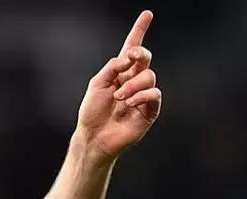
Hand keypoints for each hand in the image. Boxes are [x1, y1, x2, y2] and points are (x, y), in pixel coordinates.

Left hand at [76, 10, 161, 159]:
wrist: (93, 137)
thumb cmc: (92, 112)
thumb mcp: (97, 84)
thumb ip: (112, 68)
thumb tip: (128, 58)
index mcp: (120, 73)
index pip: (132, 49)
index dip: (139, 31)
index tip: (147, 14)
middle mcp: (133, 81)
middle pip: (145, 58)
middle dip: (140, 53)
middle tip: (130, 57)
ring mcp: (143, 95)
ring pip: (149, 77)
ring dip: (133, 85)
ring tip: (119, 97)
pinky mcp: (149, 111)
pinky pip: (154, 95)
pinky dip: (141, 96)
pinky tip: (129, 103)